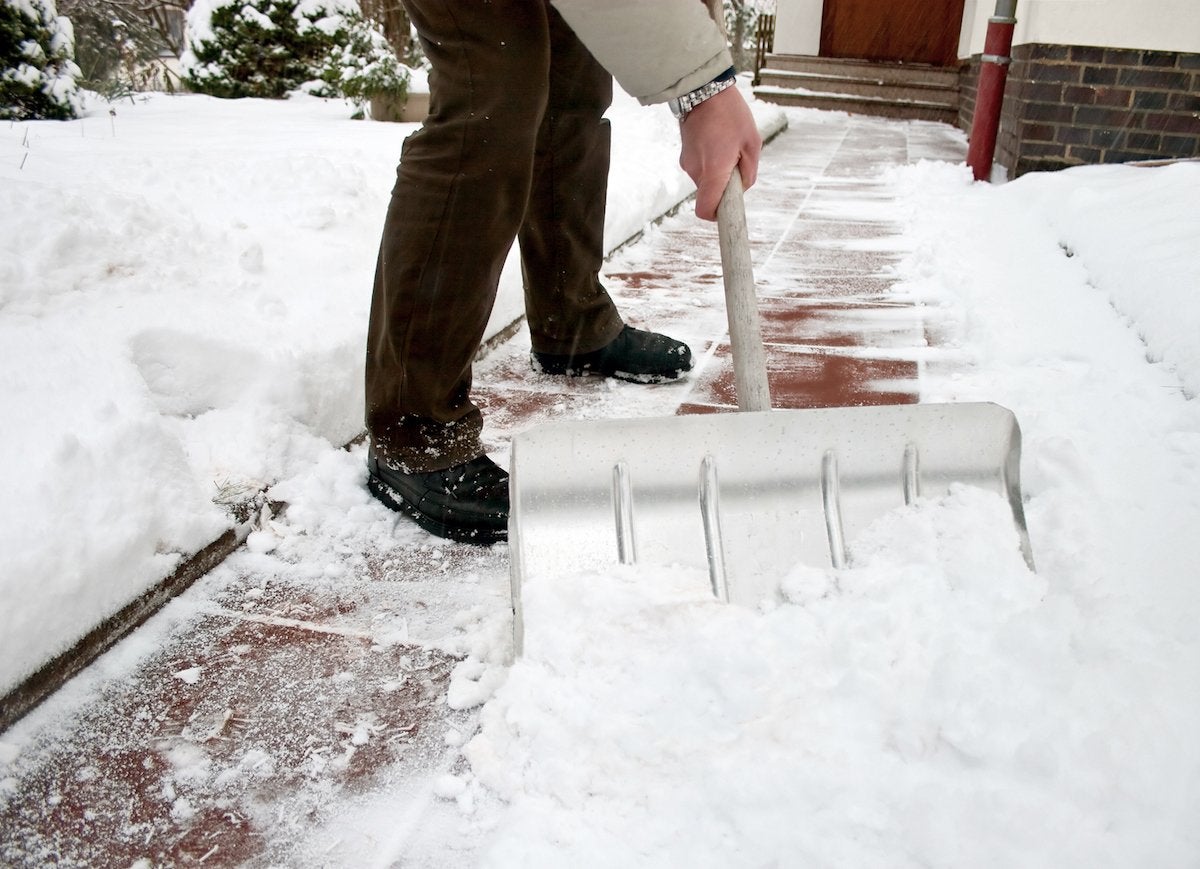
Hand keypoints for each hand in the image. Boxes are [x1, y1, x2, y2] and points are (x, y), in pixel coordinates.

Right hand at [678, 85, 760, 220]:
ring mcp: (687, 163)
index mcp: (713, 171)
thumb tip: (742, 188)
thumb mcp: (752, 142)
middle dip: (724, 187)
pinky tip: (718, 141)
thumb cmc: (731, 114)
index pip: (705, 210)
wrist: (703, 90)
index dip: (716, 217)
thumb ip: (749, 172)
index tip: (727, 214)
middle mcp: (696, 171)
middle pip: (709, 195)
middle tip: (737, 163)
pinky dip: (710, 163)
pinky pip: (700, 168)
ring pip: (705, 180)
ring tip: (728, 146)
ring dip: (718, 172)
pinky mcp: (684, 155)